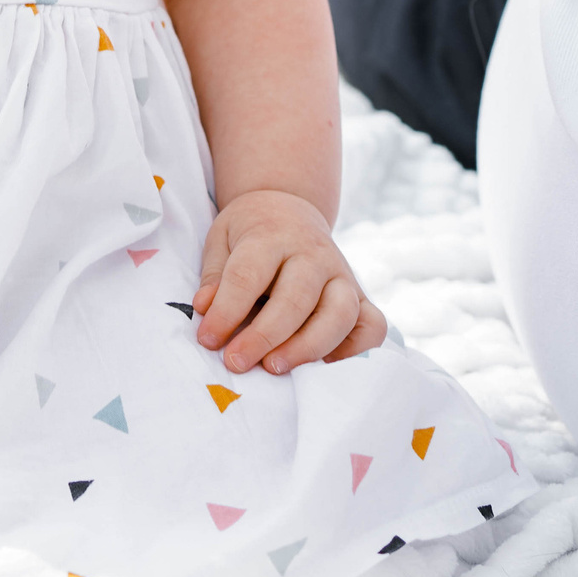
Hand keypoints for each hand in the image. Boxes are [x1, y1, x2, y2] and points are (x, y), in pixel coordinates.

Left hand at [193, 188, 386, 373]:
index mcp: (272, 236)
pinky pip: (372, 326)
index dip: (227, 311)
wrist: (291, 208)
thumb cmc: (250, 232)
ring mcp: (342, 275)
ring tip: (275, 368)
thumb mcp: (222, 239)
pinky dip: (356, 351)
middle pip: (296, 298)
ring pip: (339, 314)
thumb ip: (215, 276)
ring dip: (308, 347)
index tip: (207, 339)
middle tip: (236, 362)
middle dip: (265, 336)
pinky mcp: (360, 295)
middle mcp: (313, 254)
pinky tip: (323, 367)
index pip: (249, 275)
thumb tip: (205, 308)